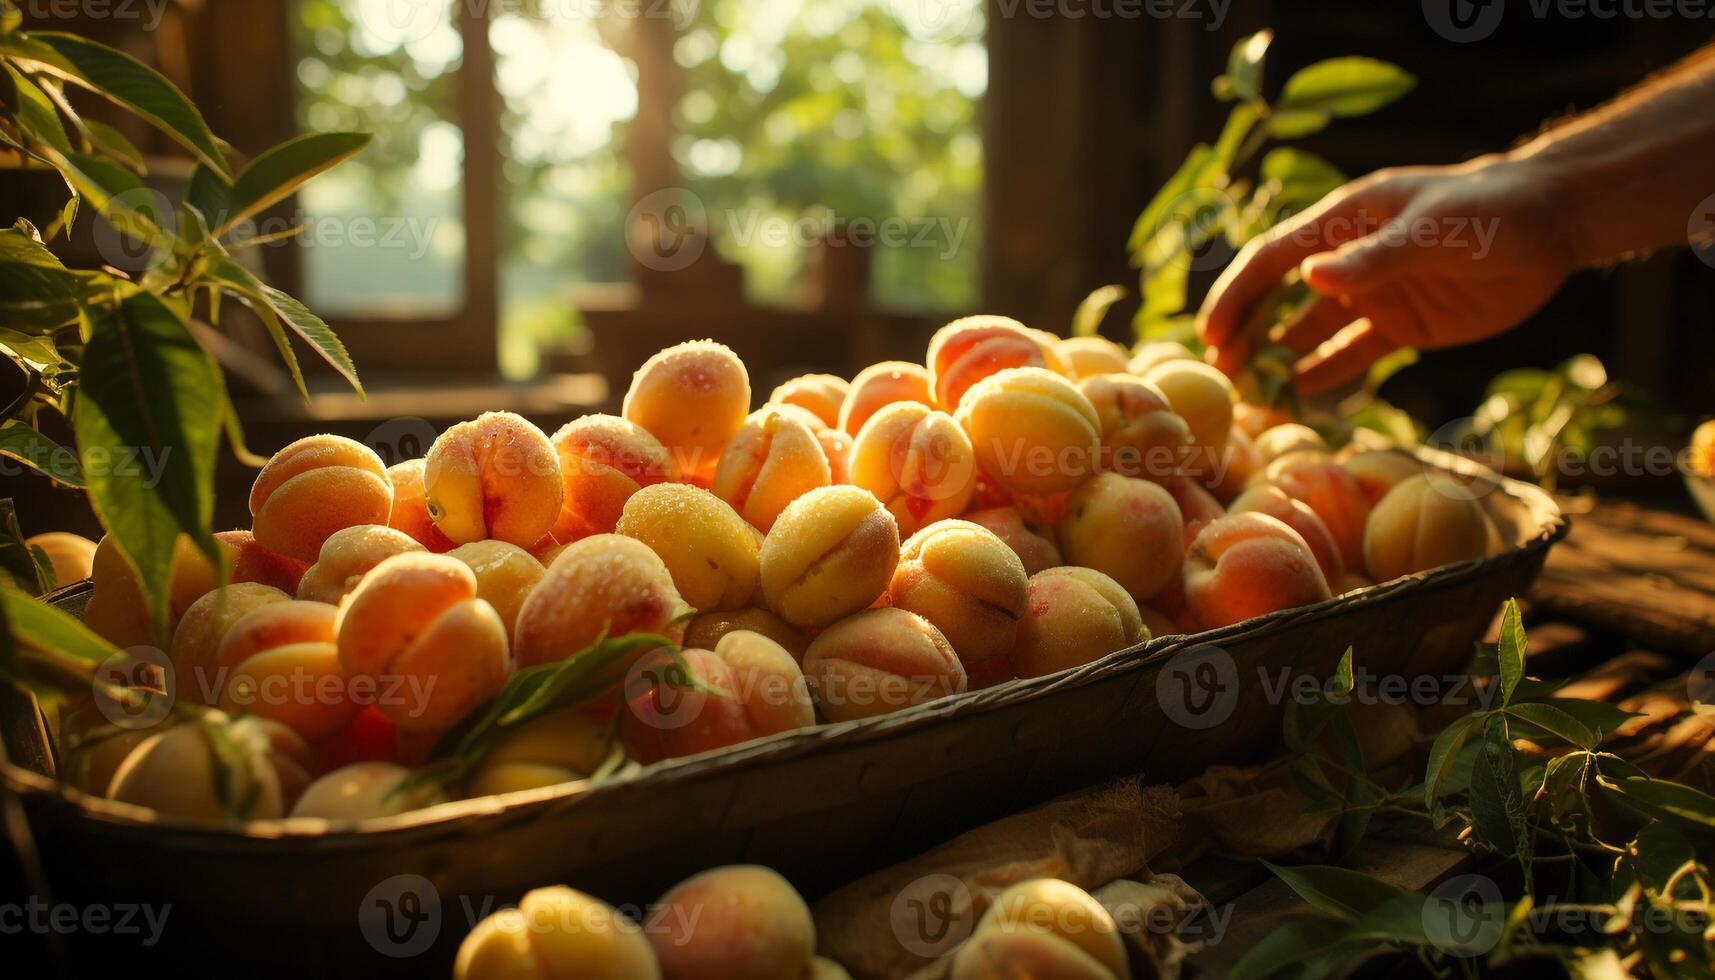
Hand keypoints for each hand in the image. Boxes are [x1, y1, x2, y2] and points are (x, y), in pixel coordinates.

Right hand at [1197, 154, 1581, 394]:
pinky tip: (1296, 398)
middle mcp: (1348, 260)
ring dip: (1278, 359)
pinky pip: (1350, 354)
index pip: (1274, 259)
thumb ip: (1373, 259)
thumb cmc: (1490, 210)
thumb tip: (1309, 277)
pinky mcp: (1400, 326)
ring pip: (1310, 331)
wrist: (1554, 226)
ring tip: (1248, 393)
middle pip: (1280, 298)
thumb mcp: (1433, 231)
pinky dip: (1323, 375)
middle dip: (1246, 332)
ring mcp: (1372, 295)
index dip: (1237, 294)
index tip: (1212, 333)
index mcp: (1345, 222)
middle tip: (1220, 374)